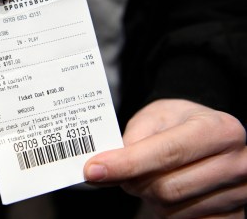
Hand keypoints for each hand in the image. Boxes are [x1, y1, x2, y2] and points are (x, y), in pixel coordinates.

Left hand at [84, 99, 246, 217]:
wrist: (208, 134)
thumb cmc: (180, 123)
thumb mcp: (156, 116)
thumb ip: (132, 139)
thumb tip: (104, 168)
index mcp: (219, 130)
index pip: (166, 153)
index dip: (126, 164)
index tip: (93, 169)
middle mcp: (235, 162)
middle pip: (166, 187)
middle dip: (133, 181)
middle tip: (120, 170)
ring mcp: (238, 193)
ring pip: (171, 208)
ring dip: (148, 195)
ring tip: (150, 176)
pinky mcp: (234, 215)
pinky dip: (165, 210)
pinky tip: (166, 190)